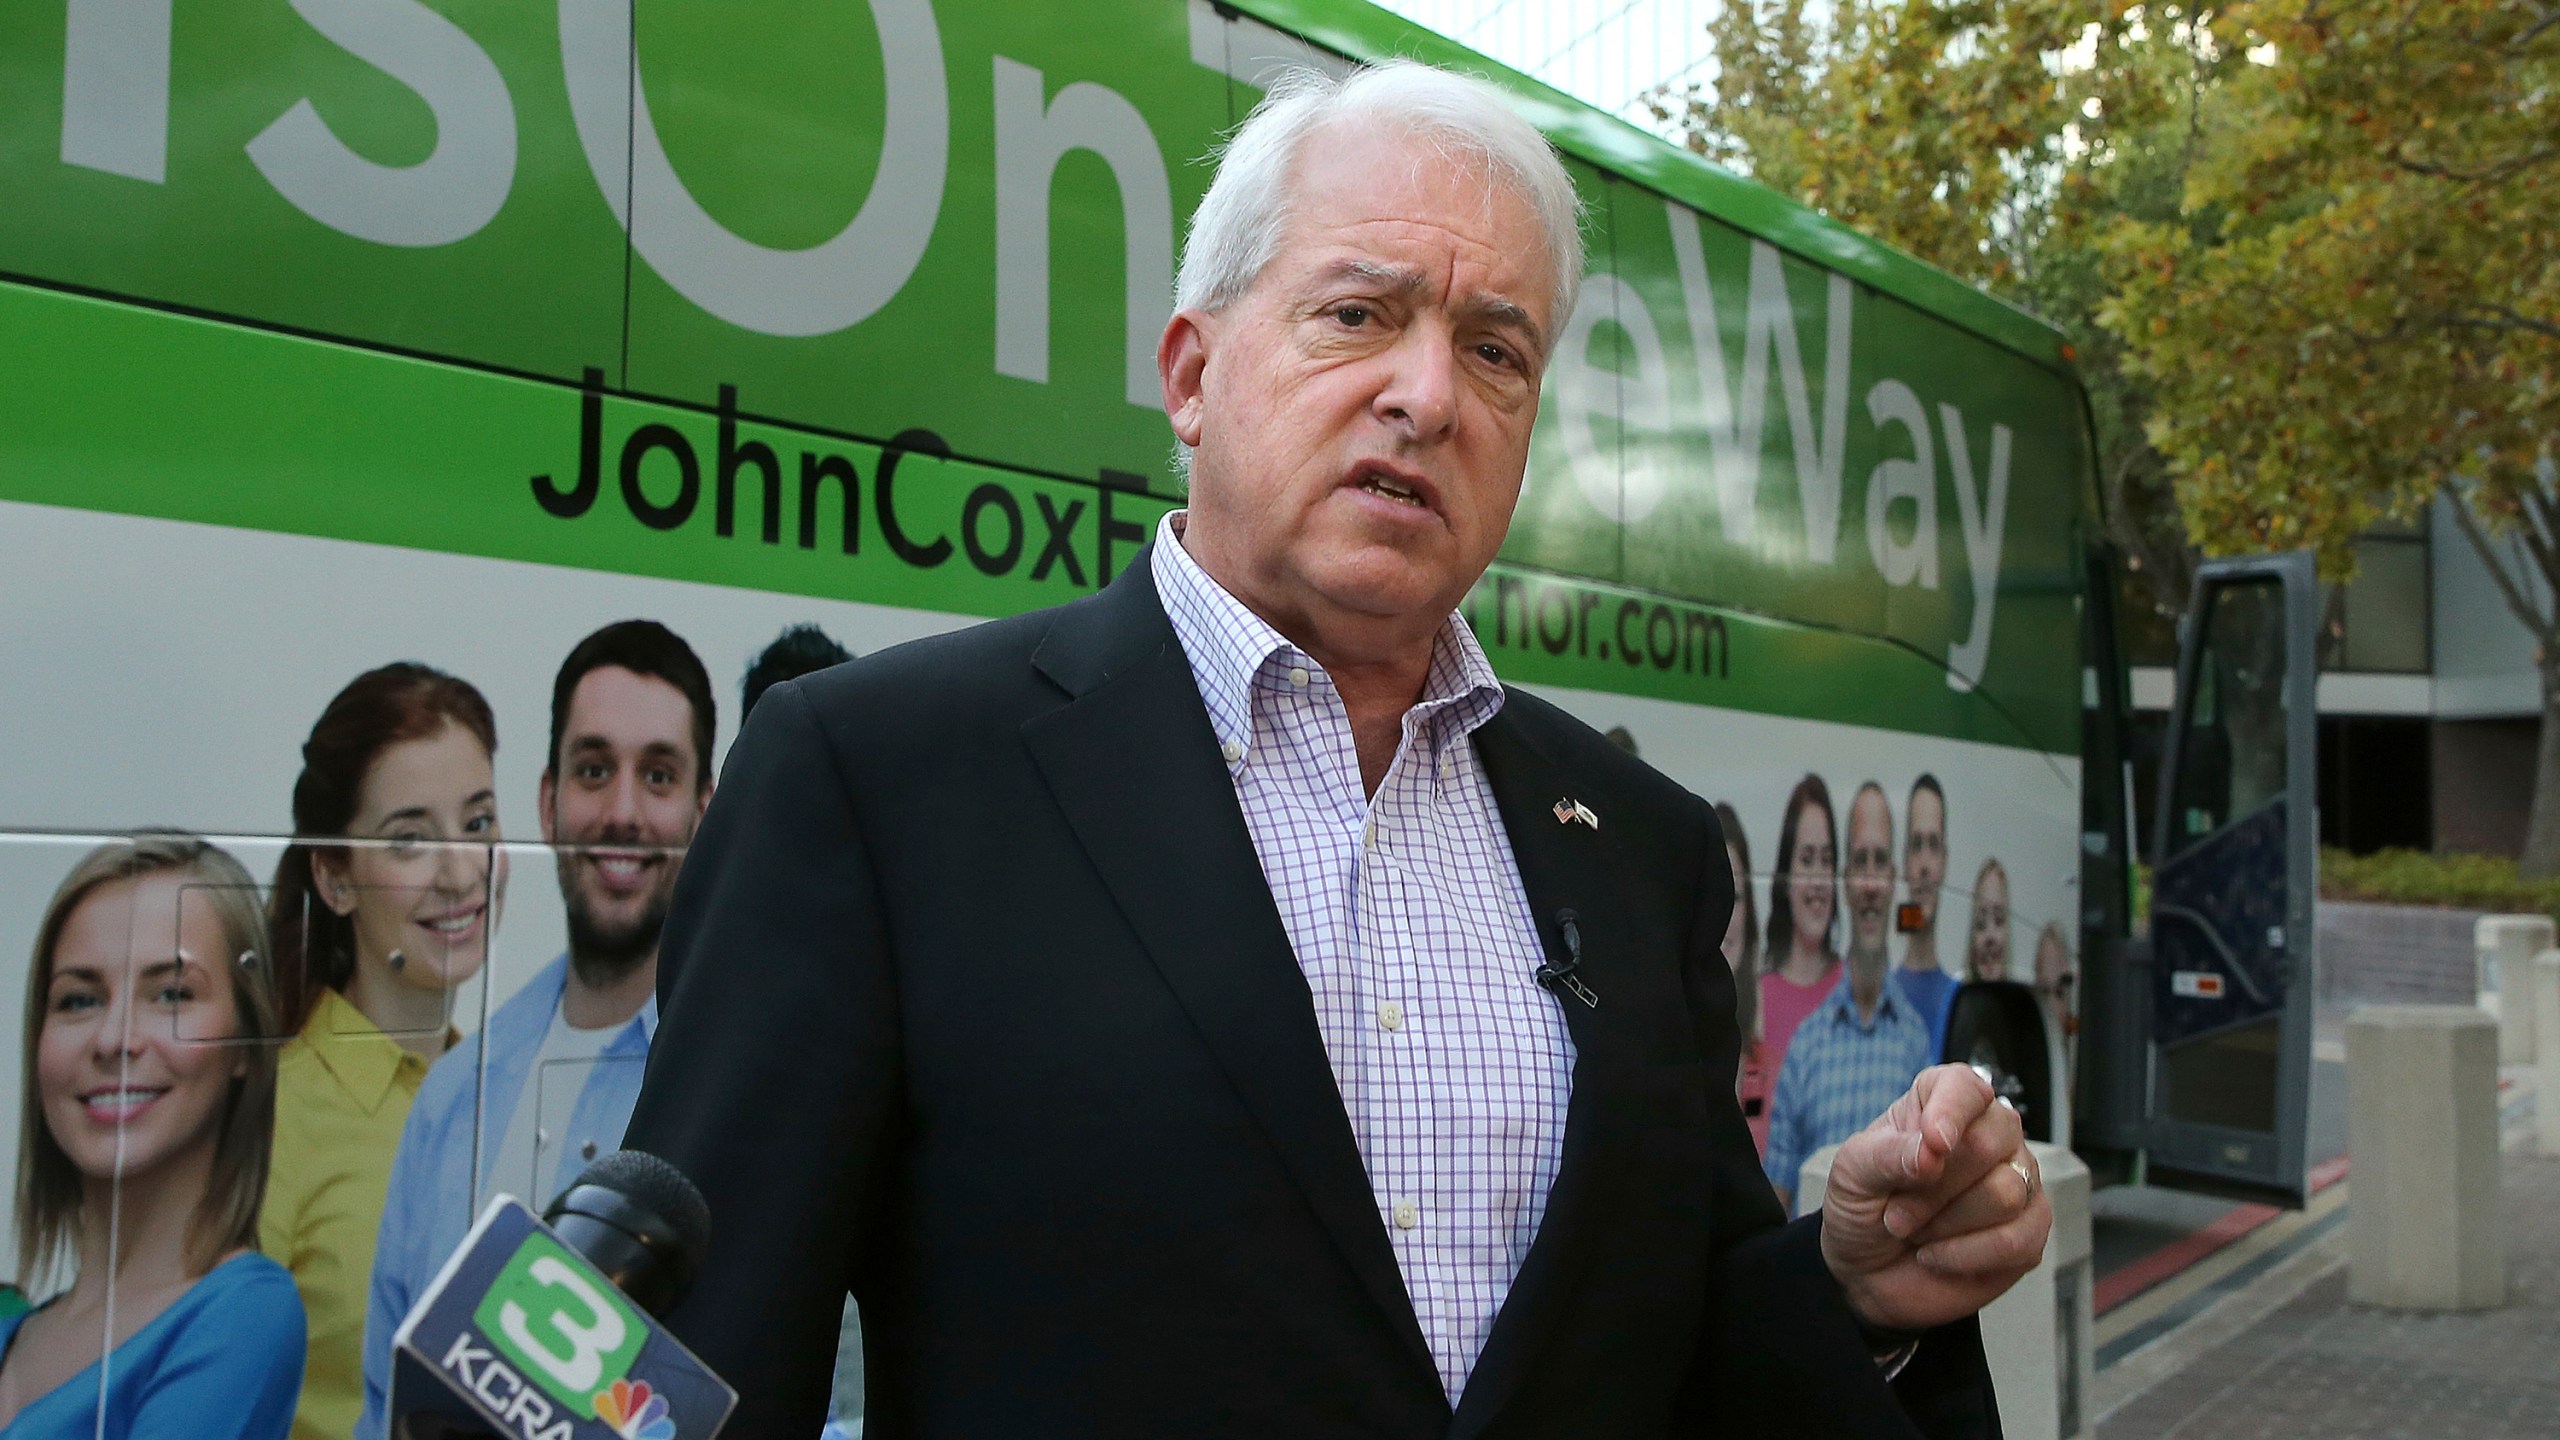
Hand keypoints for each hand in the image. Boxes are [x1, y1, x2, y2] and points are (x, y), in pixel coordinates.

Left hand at [1820, 1064, 2051, 1332]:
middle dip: (1932, 1191)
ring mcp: (2018, 1181)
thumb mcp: (1854, 1174)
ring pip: (2005, 1193)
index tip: (1933, 1143)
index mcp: (1943, 1102)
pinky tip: (1937, 1256)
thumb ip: (1889, 1154)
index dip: (1951, 1112)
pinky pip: (2016, 1240)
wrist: (1868, 1272)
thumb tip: (1933, 1151)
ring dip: (1945, 1224)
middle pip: (1988, 1145)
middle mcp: (1991, 1134)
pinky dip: (1965, 1255)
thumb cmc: (1863, 1207)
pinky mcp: (2029, 1232)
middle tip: (1896, 1214)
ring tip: (1917, 1232)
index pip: (1966, 1087)